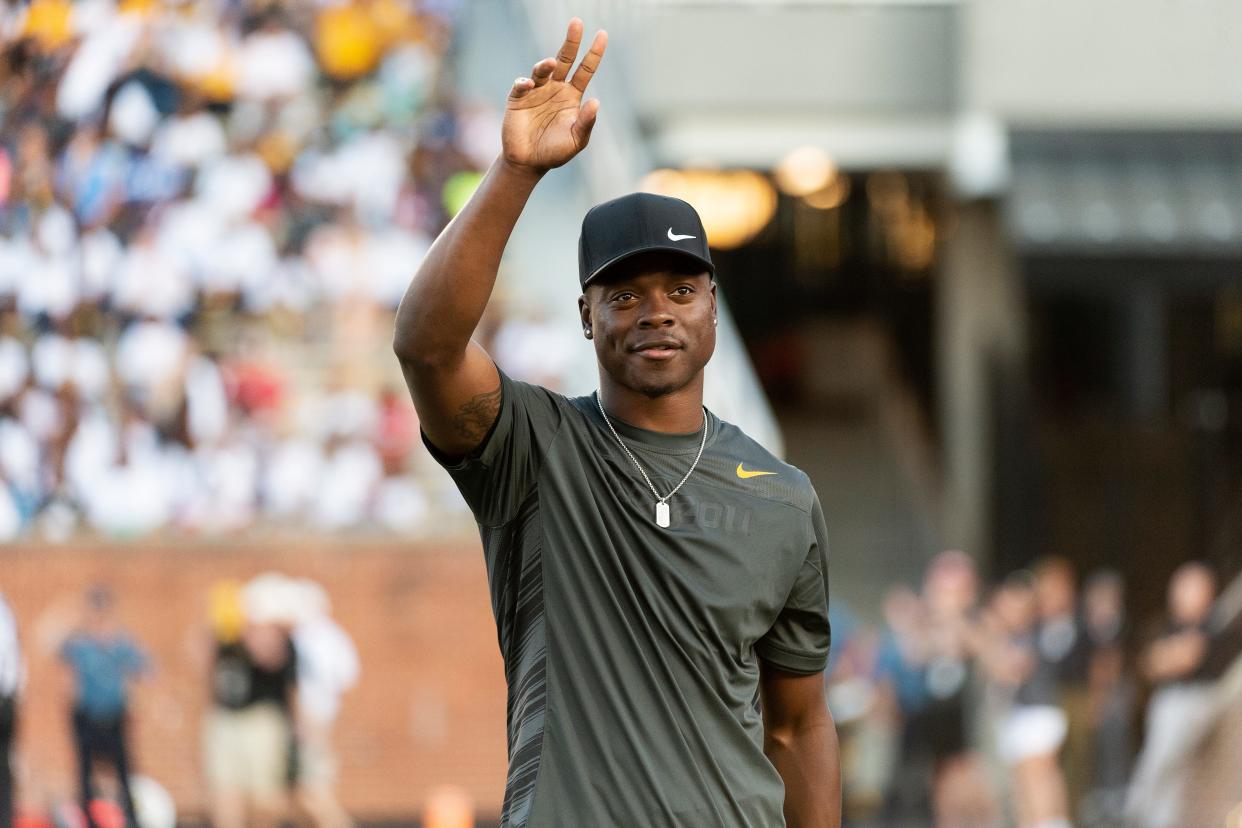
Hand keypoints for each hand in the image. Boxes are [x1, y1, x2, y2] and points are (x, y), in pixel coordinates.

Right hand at [502, 18, 606, 172]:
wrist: (529, 163)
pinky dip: (525, 83)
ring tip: (552, 63)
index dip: (594, 53)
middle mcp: (555, 88)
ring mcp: (536, 91)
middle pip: (565, 59)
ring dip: (546, 64)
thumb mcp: (576, 140)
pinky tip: (529, 85)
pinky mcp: (518, 99)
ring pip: (542, 70)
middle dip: (571, 41)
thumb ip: (586, 122)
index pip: (585, 70)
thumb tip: (596, 102)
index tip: (603, 35)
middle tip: (577, 23)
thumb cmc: (555, 151)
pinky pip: (521, 85)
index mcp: (571, 96)